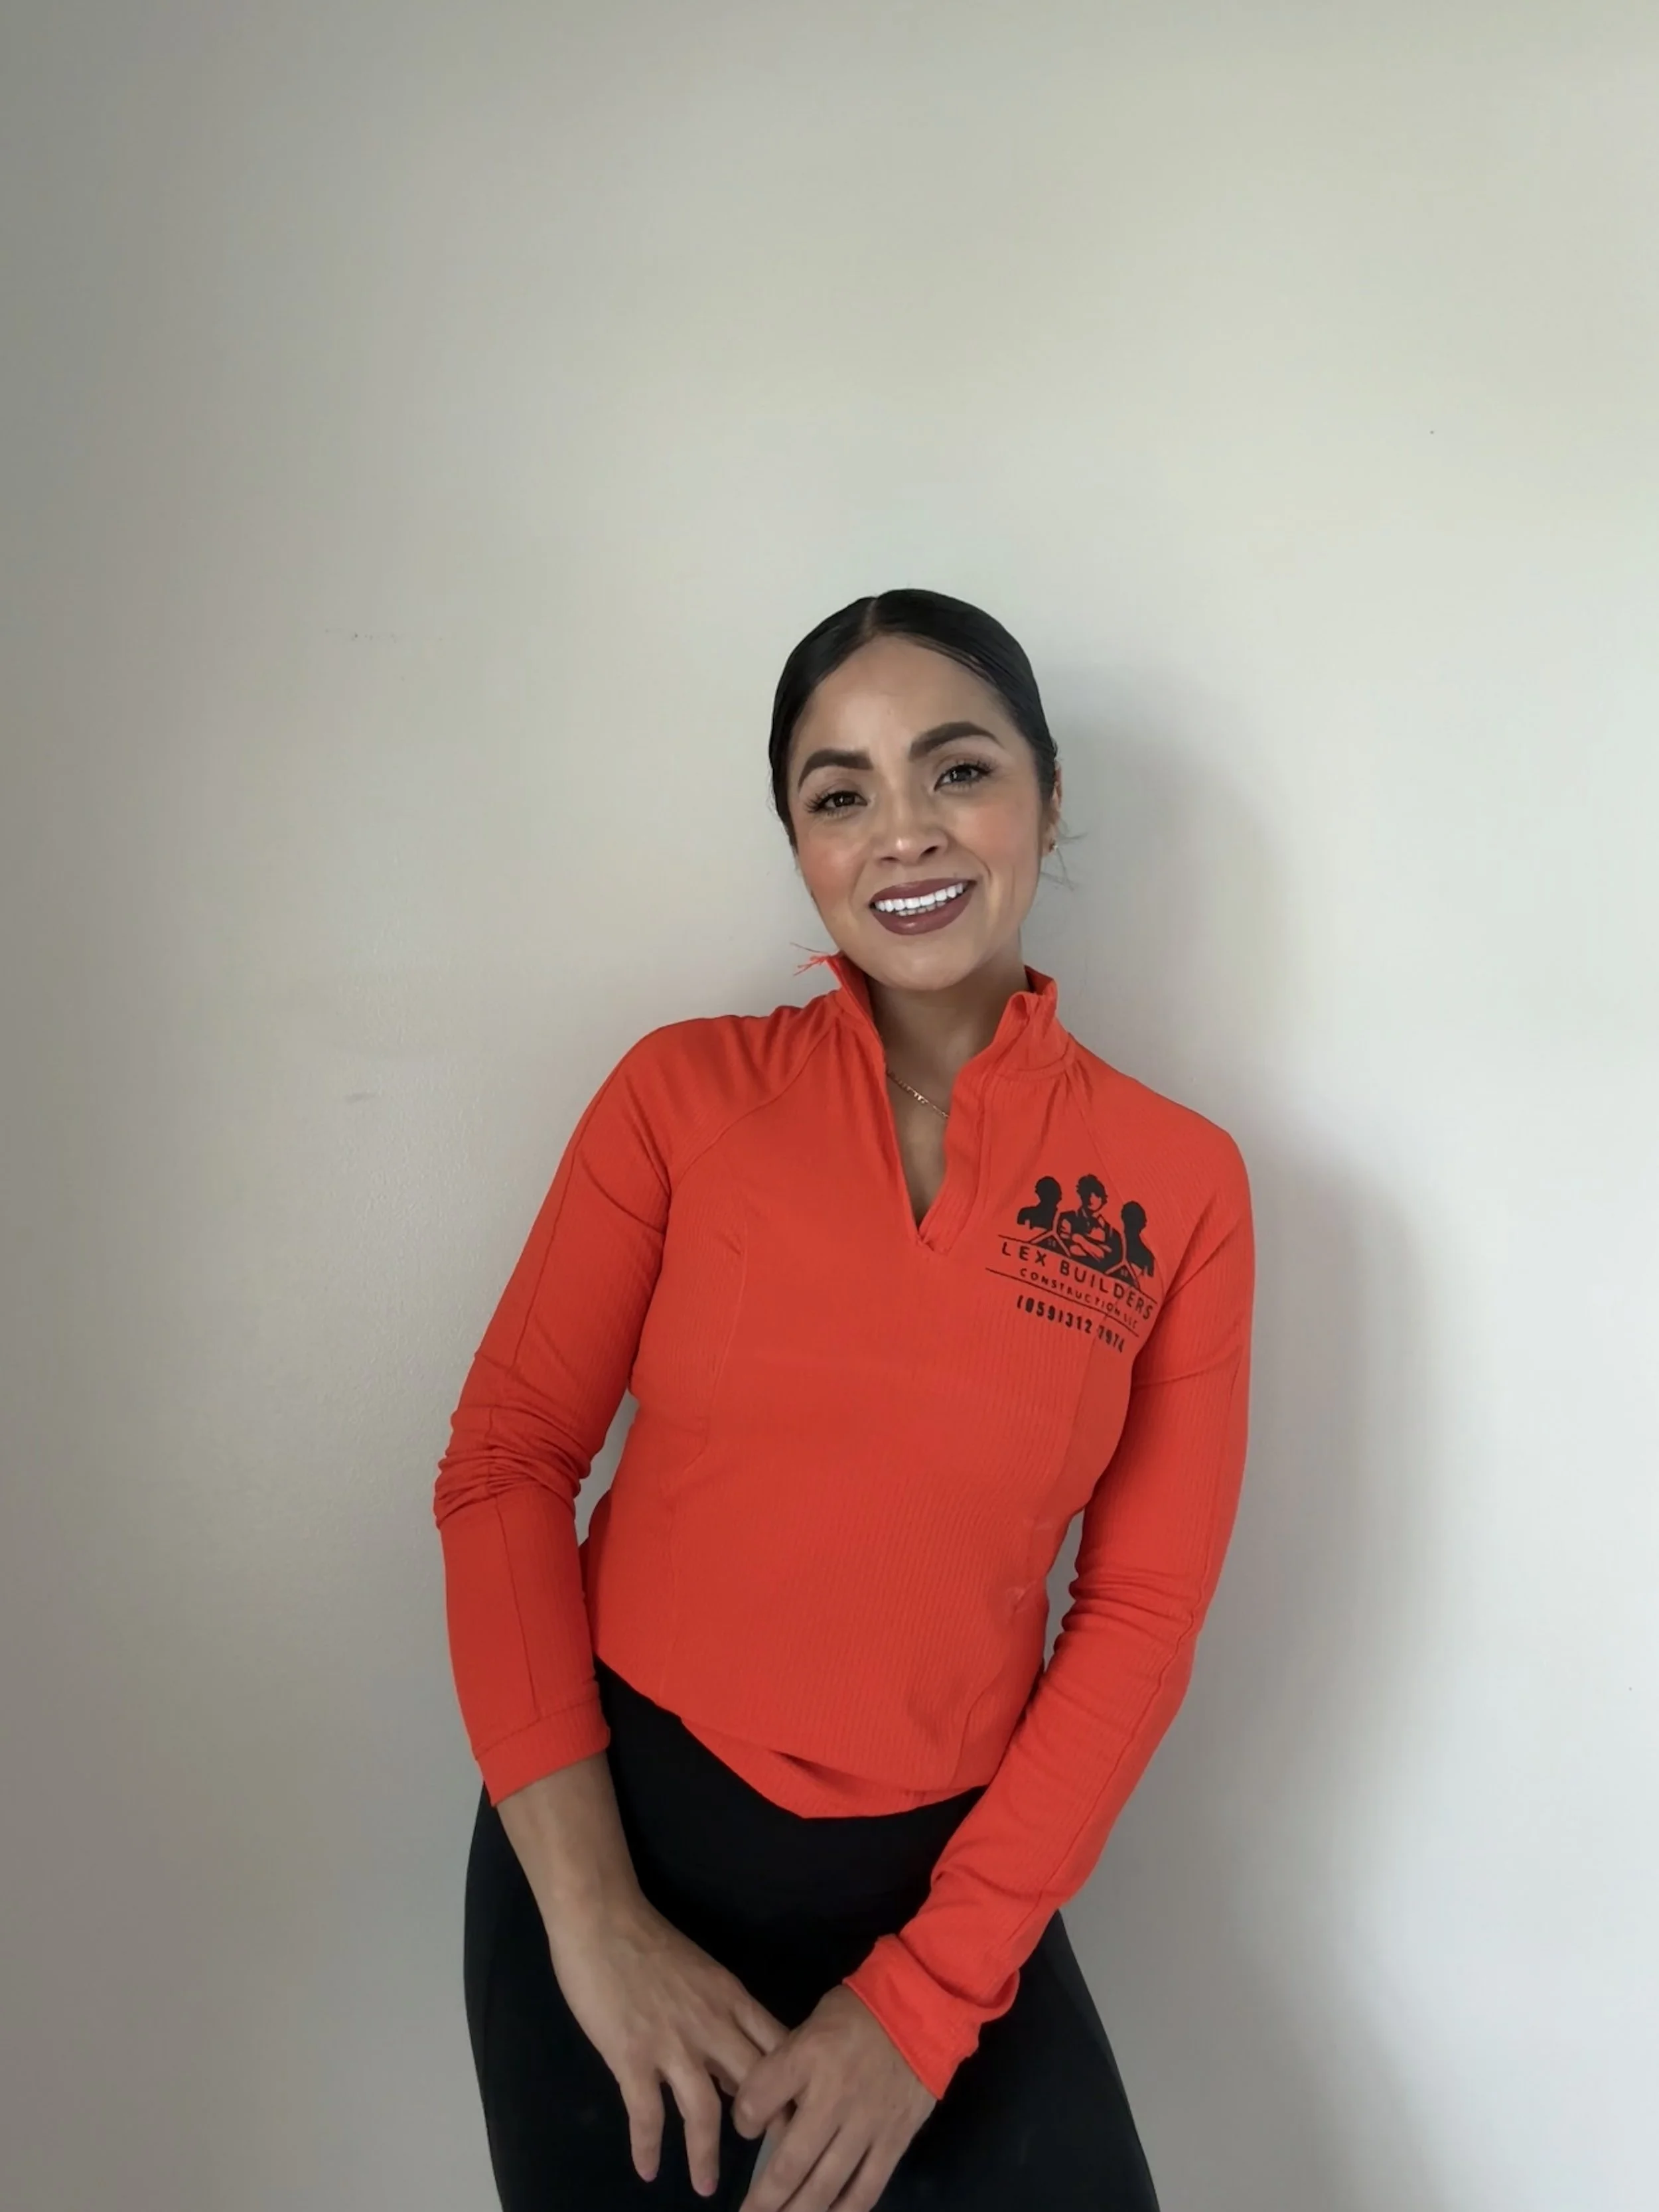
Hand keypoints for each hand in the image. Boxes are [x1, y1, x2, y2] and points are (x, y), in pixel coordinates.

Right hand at [546, 1892, 787, 2196]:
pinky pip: (646, 2112)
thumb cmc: (650, 1941)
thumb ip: (724, 2016)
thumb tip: (738, 2062)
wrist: (603, 1919)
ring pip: (704, 2110)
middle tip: (769, 2166)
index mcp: (731, 1999)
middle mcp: (711, 2024)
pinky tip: (647, 2170)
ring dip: (706, 2154)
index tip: (802, 2120)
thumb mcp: (704, 1973)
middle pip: (755, 2085)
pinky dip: (648, 2145)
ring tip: (707, 2189)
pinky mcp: (632, 2054)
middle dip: (766, 2129)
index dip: (794, 2087)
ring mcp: (672, 2042)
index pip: (779, 2048)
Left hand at [731, 1985, 935, 2210]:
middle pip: (789, 2162)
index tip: (746, 2128)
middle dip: (764, 2198)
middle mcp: (833, 2096)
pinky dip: (845, 2210)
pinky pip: (867, 2187)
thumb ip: (786, 2066)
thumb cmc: (858, 2012)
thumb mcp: (811, 2024)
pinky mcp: (894, 2139)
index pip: (758, 2100)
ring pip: (826, 2184)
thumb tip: (764, 2107)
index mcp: (806, 2057)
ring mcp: (866, 2123)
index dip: (744, 2123)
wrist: (921, 2005)